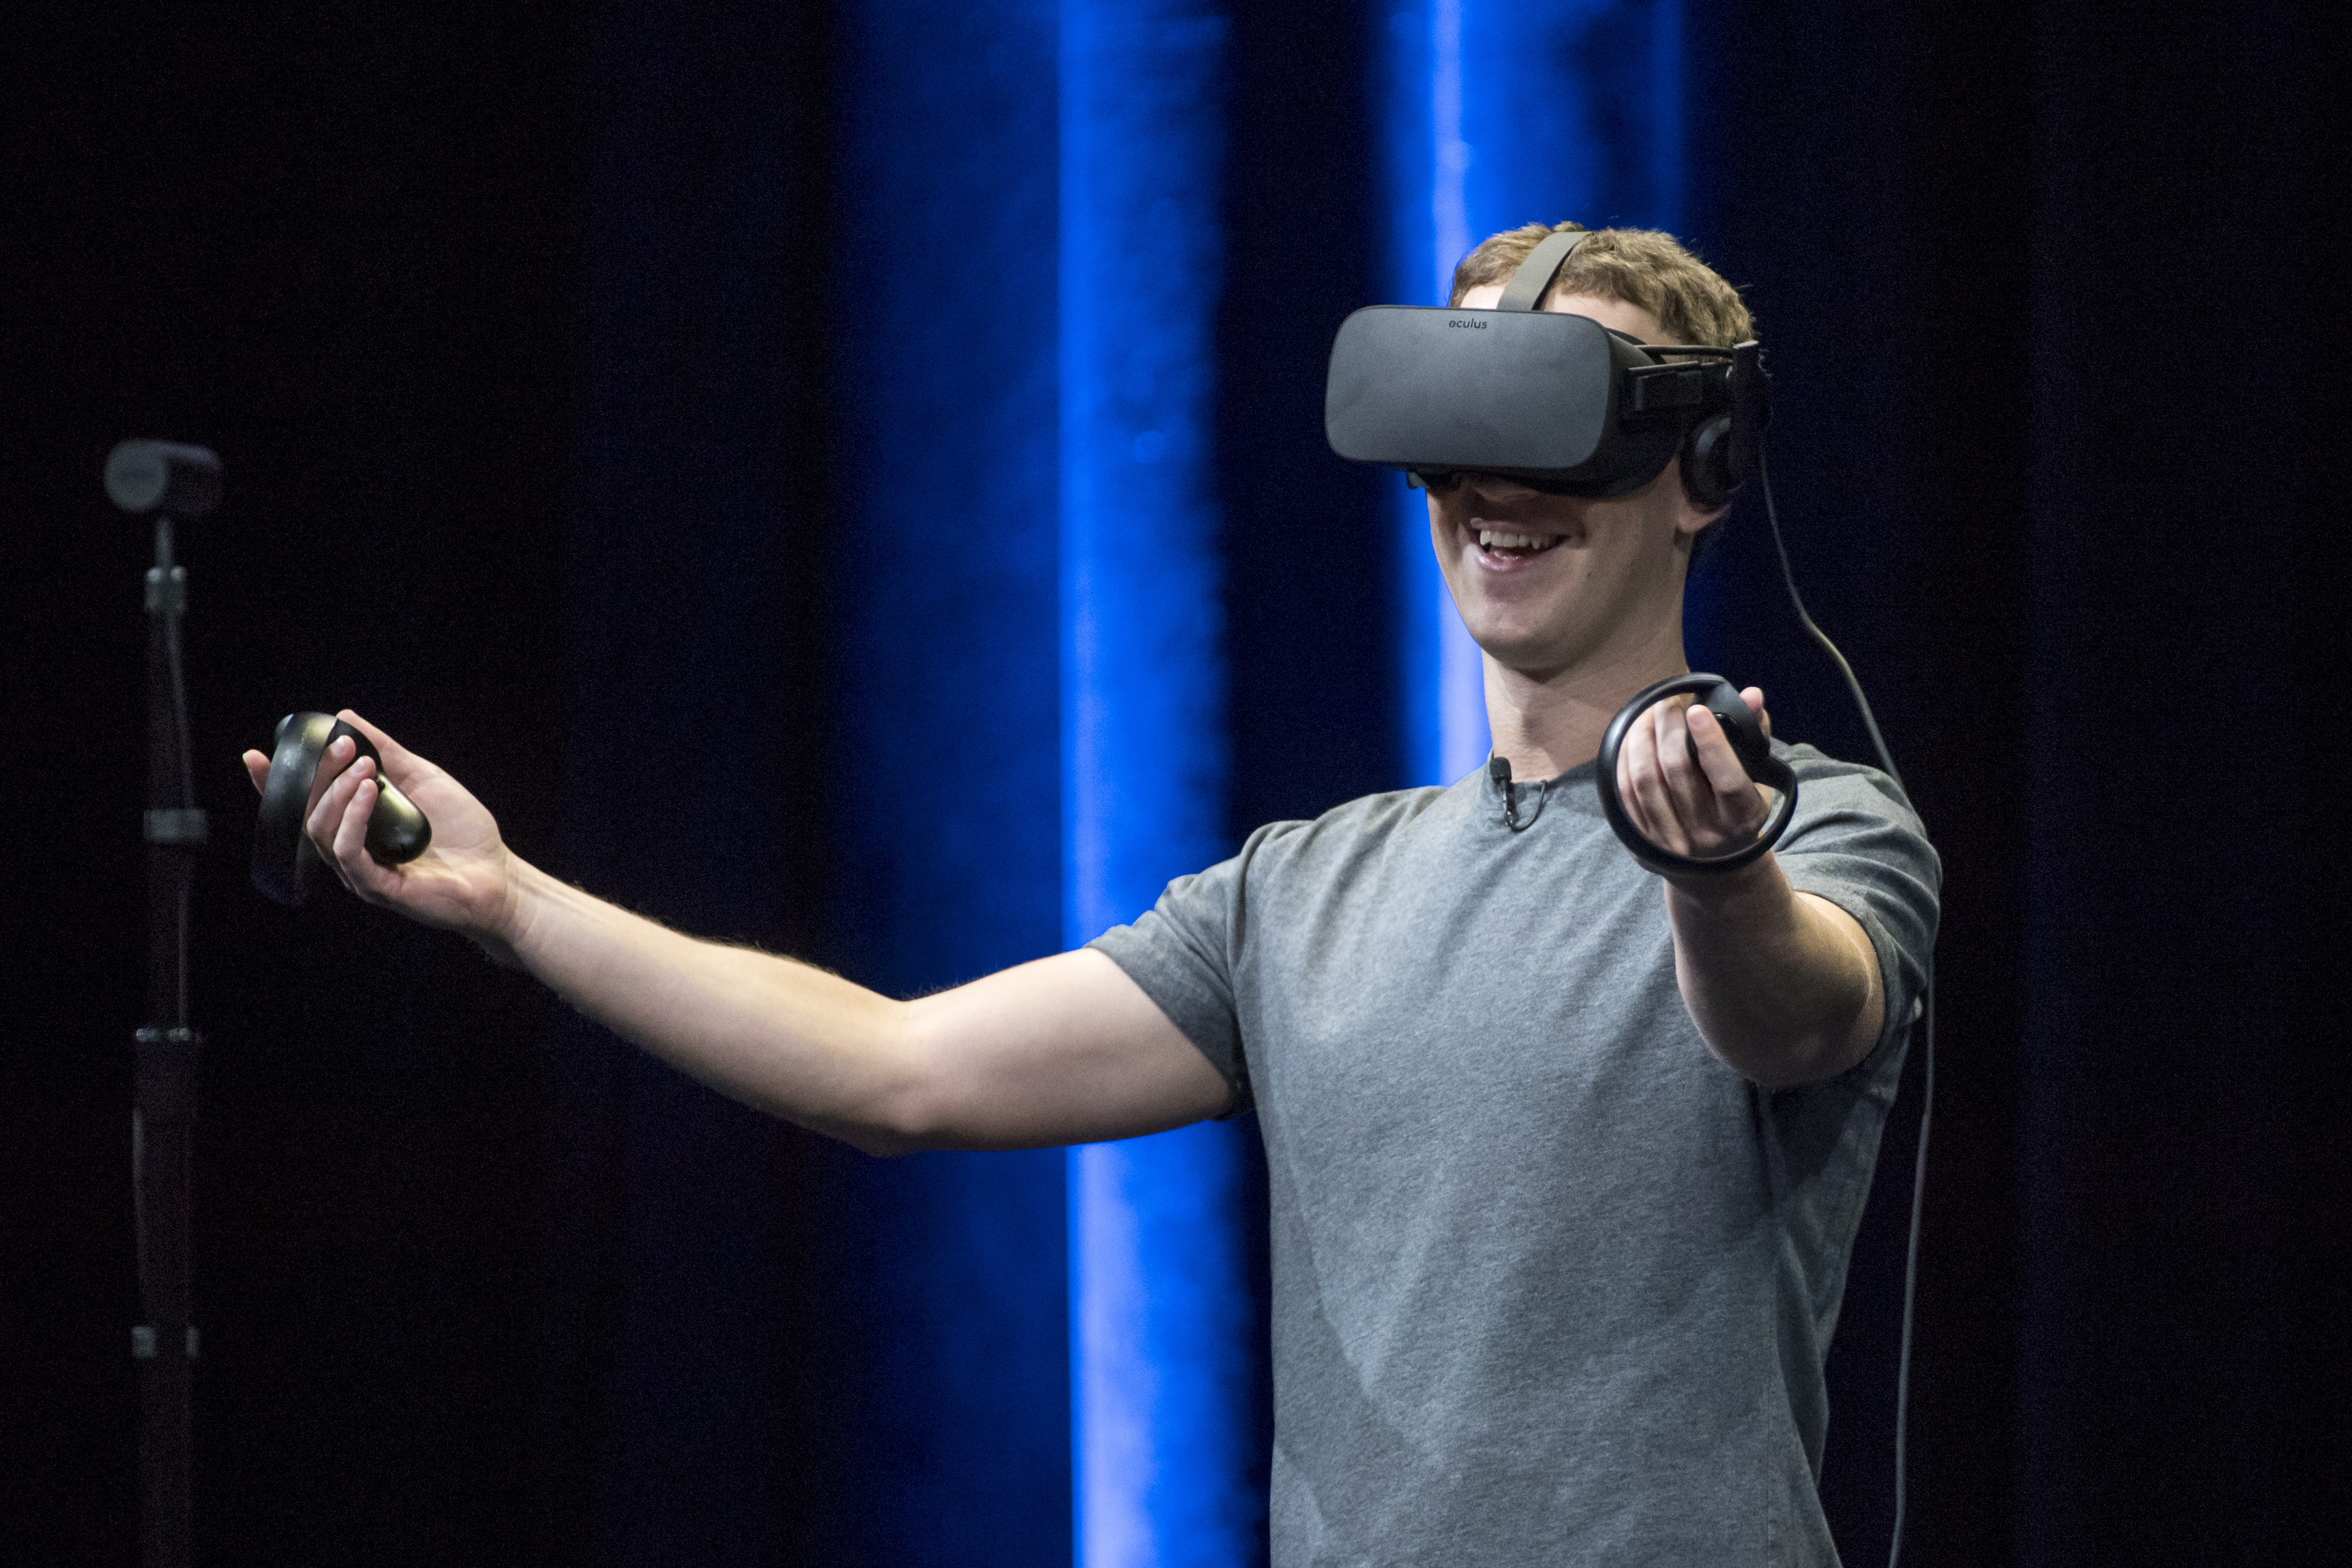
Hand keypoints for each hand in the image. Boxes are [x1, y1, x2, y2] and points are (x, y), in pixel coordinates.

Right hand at [242, 710, 520, 945]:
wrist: (498, 874)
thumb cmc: (462, 831)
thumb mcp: (423, 778)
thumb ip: (387, 752)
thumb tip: (347, 717)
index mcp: (353, 827)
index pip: (303, 805)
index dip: (273, 784)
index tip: (258, 755)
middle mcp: (349, 851)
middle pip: (308, 813)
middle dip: (320, 775)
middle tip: (344, 746)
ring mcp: (360, 872)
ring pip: (323, 830)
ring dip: (338, 792)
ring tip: (363, 766)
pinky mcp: (377, 888)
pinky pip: (349, 853)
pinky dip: (353, 819)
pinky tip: (369, 793)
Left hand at [1613, 686, 1776, 874]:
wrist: (1717, 869)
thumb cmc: (1738, 809)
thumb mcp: (1757, 779)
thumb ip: (1755, 734)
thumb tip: (1752, 694)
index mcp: (1741, 817)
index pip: (1726, 778)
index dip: (1711, 741)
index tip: (1697, 708)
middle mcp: (1706, 833)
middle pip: (1677, 770)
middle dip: (1668, 727)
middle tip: (1666, 702)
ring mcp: (1670, 841)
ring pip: (1645, 779)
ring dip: (1640, 738)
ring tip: (1646, 714)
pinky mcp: (1641, 843)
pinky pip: (1623, 793)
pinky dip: (1623, 759)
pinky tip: (1630, 738)